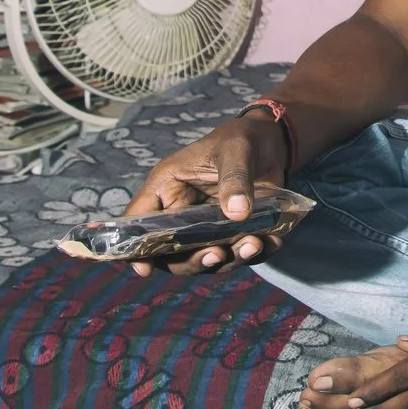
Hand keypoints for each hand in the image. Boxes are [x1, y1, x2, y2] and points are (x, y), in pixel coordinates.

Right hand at [119, 115, 288, 275]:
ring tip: (254, 245)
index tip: (145, 269)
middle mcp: (181, 213)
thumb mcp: (235, 150)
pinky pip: (237, 254)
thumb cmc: (240, 139)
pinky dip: (253, 254)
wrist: (270, 144)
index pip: (139, 222)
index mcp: (166, 188)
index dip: (137, 248)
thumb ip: (234, 177)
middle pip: (172, 253)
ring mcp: (206, 228)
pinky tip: (269, 243)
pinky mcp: (231, 234)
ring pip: (205, 258)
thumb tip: (237, 214)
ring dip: (228, 260)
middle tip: (218, 254)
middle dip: (193, 260)